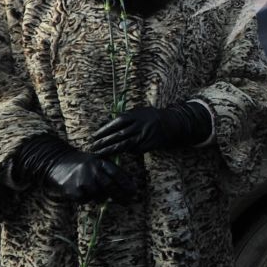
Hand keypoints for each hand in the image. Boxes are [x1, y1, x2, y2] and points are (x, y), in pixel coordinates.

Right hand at [10, 135, 128, 203]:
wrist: (56, 161)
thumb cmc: (80, 163)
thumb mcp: (96, 160)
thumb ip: (109, 171)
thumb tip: (127, 185)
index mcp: (100, 162)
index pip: (118, 174)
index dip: (128, 185)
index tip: (134, 192)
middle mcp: (93, 170)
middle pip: (111, 187)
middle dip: (121, 196)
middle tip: (128, 202)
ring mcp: (83, 181)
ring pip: (99, 196)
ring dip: (100, 197)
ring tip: (93, 190)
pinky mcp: (74, 191)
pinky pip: (86, 200)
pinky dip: (86, 198)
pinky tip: (80, 190)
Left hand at [86, 103, 210, 155]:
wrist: (173, 124)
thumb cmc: (152, 117)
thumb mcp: (140, 112)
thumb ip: (125, 117)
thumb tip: (105, 123)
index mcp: (136, 115)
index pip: (117, 122)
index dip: (104, 129)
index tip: (94, 136)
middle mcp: (140, 125)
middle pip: (119, 135)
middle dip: (104, 142)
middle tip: (93, 147)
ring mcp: (145, 136)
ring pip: (125, 144)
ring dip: (110, 150)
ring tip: (99, 153)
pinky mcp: (149, 145)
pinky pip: (134, 150)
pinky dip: (124, 152)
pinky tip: (116, 155)